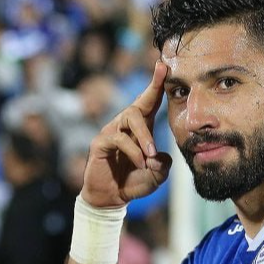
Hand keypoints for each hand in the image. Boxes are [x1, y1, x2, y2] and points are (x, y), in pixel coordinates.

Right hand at [80, 61, 172, 207]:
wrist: (111, 198)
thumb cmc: (134, 182)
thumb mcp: (156, 175)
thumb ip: (163, 164)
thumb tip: (160, 155)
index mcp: (141, 127)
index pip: (149, 100)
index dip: (156, 83)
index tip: (163, 64)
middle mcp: (125, 125)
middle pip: (138, 106)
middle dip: (151, 110)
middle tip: (157, 144)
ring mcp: (111, 132)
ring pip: (130, 119)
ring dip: (144, 137)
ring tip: (150, 155)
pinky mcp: (100, 143)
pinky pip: (118, 139)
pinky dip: (132, 151)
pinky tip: (139, 164)